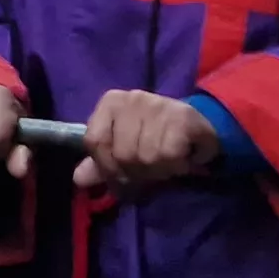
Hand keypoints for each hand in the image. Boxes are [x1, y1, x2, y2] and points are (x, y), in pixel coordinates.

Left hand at [72, 89, 218, 193]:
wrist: (199, 127)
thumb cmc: (156, 138)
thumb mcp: (125, 148)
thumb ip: (102, 163)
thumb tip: (78, 178)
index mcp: (111, 102)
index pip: (94, 141)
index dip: (107, 167)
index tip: (123, 174)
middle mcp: (132, 98)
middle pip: (122, 154)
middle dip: (138, 171)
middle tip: (153, 167)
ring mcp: (157, 104)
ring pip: (146, 157)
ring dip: (160, 170)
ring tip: (168, 161)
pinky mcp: (181, 116)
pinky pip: (169, 155)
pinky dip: (176, 165)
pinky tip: (182, 158)